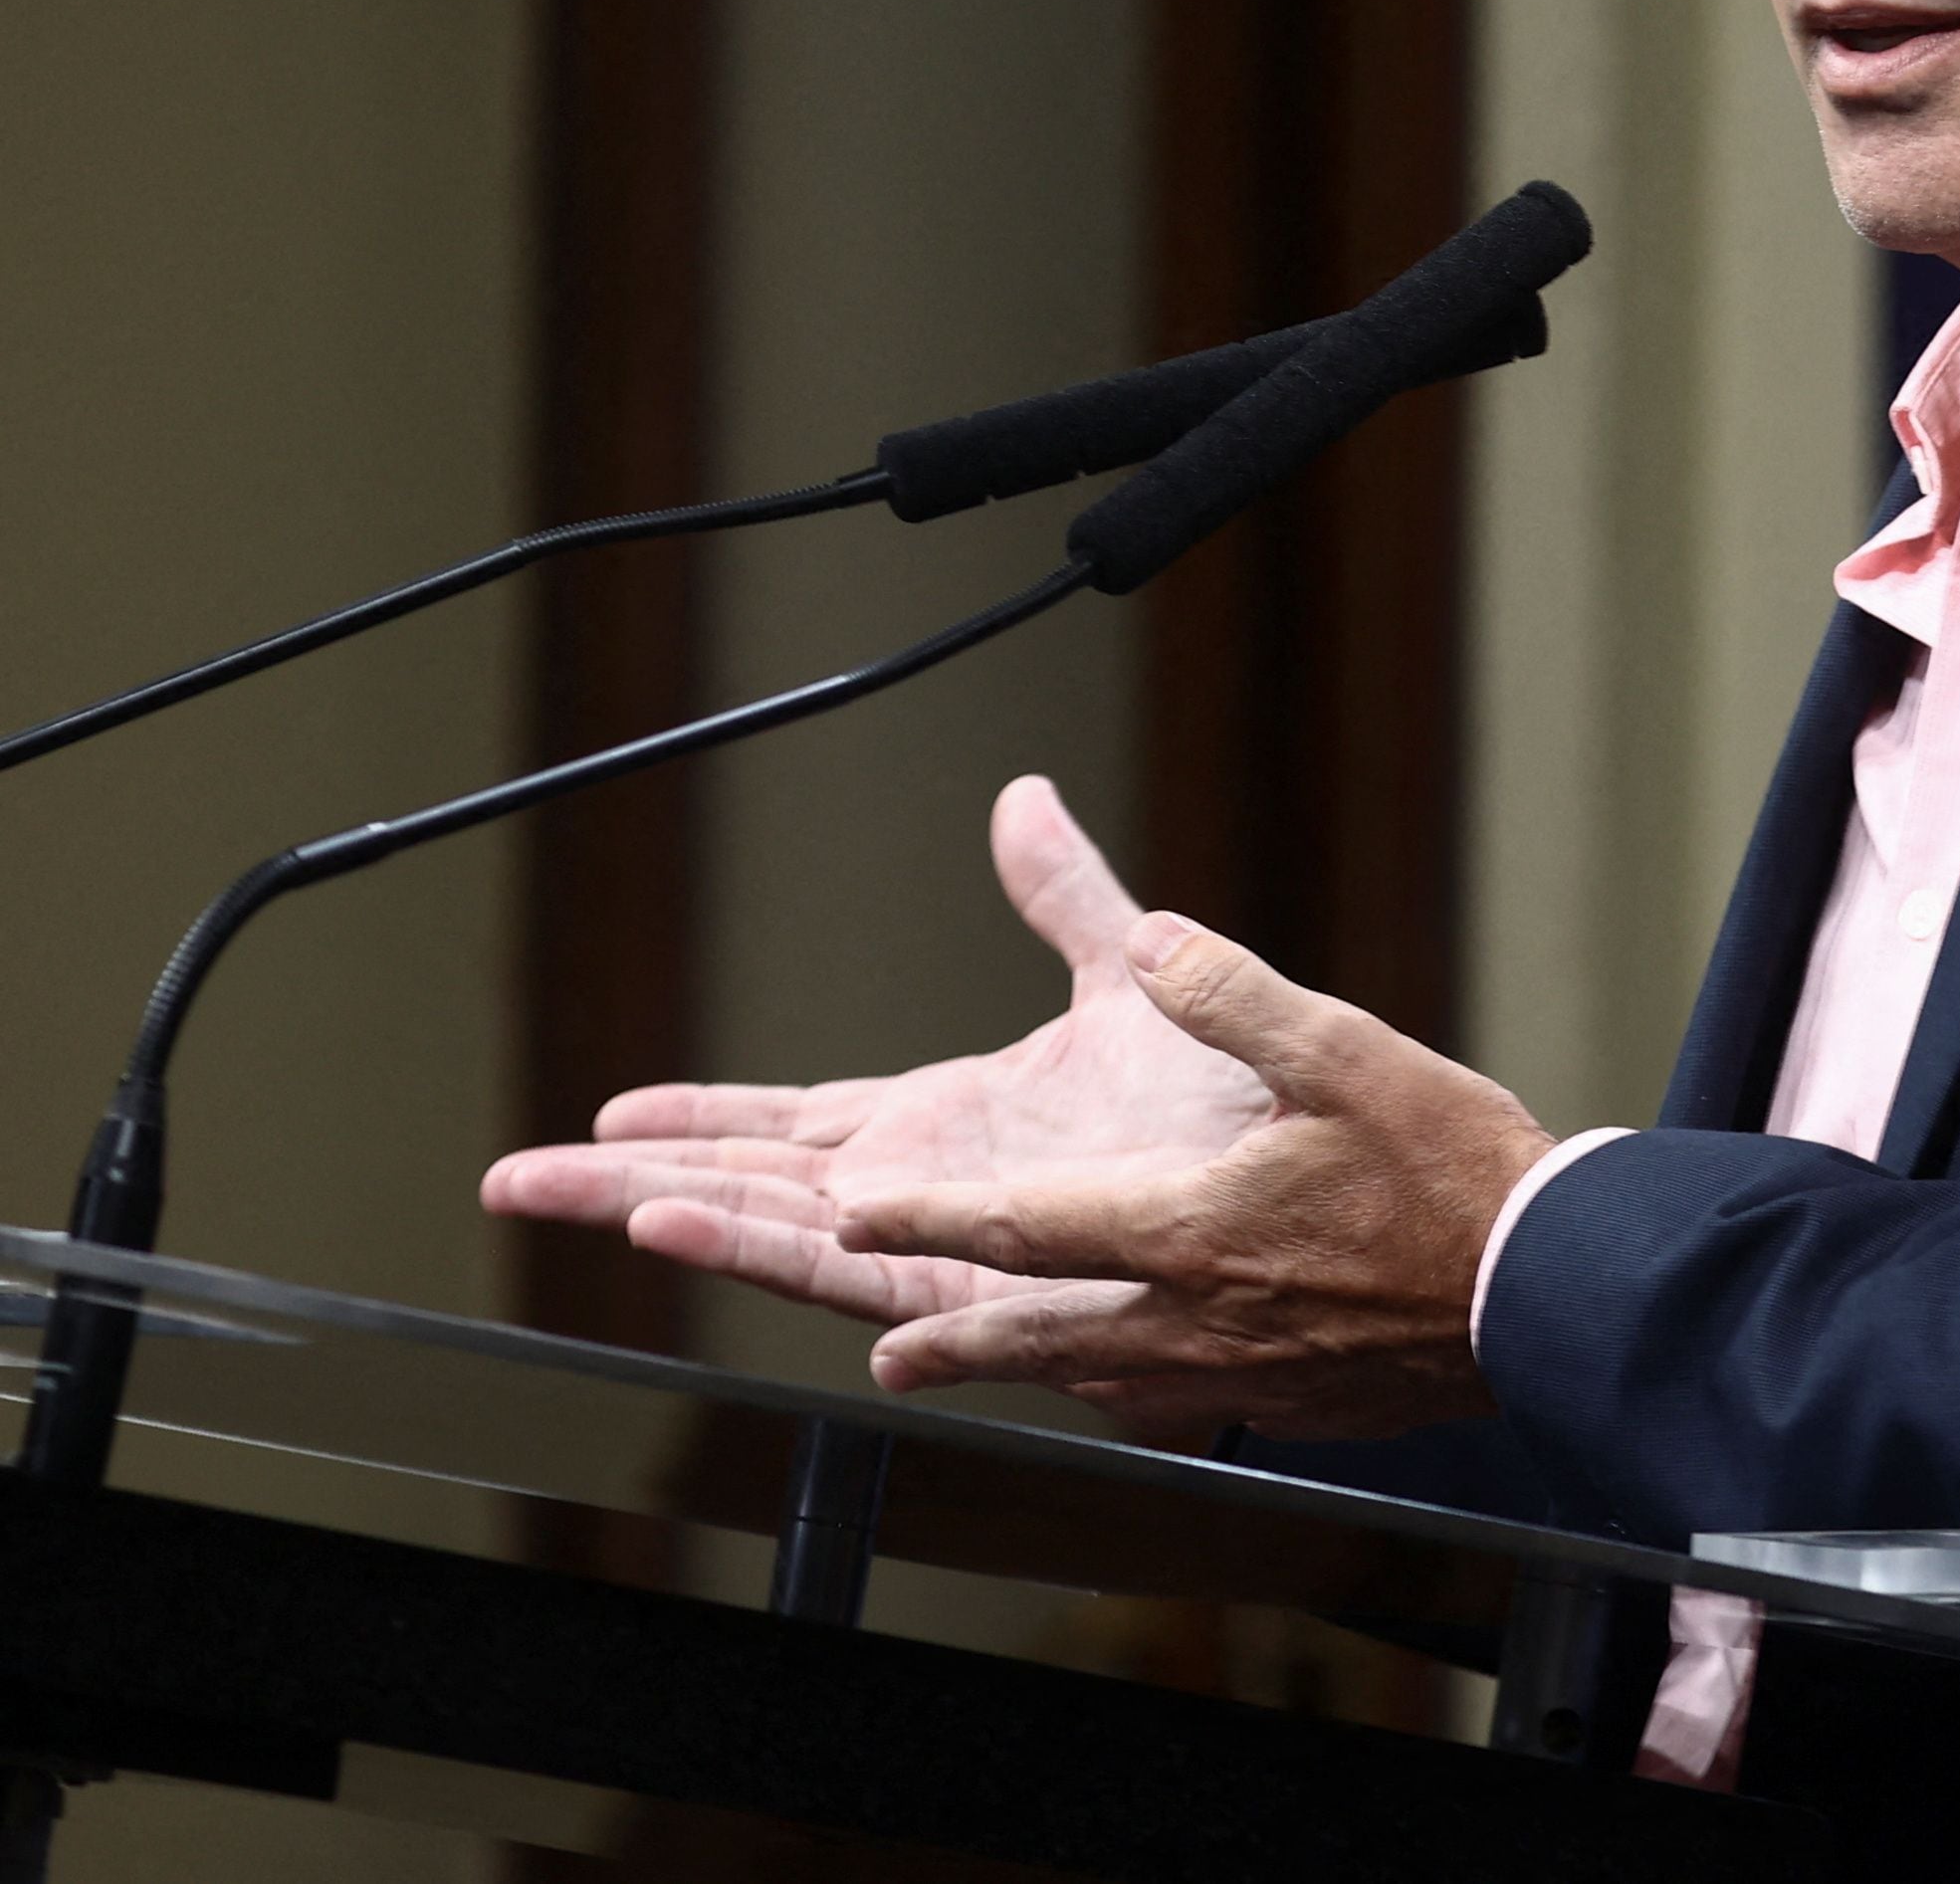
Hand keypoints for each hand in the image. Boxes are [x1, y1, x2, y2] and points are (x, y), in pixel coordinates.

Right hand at [479, 778, 1276, 1327]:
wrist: (1313, 1181)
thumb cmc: (1235, 1104)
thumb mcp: (1129, 973)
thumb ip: (1066, 895)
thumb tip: (1023, 803)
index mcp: (951, 1122)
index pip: (797, 1121)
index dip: (702, 1118)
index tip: (609, 1114)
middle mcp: (933, 1188)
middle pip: (753, 1183)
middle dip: (636, 1181)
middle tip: (521, 1177)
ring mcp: (947, 1238)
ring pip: (780, 1231)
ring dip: (679, 1214)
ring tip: (582, 1197)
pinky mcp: (978, 1281)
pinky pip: (857, 1269)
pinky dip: (769, 1251)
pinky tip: (690, 1240)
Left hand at [835, 912, 1552, 1440]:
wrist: (1548, 1292)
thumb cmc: (1453, 1171)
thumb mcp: (1344, 1052)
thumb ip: (1233, 994)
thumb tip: (1154, 938)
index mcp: (1189, 1229)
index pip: (1021, 1228)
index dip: (921, 1218)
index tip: (848, 1215)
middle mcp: (1193, 1318)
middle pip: (1039, 1336)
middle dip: (952, 1345)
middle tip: (886, 1353)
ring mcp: (1241, 1371)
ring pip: (1105, 1379)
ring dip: (1033, 1373)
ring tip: (992, 1376)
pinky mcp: (1293, 1398)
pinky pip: (1182, 1402)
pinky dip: (1131, 1392)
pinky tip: (1141, 1385)